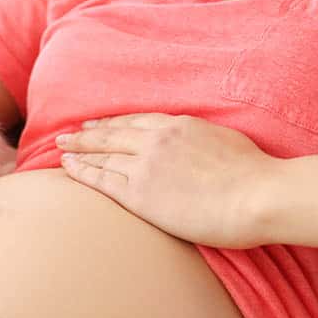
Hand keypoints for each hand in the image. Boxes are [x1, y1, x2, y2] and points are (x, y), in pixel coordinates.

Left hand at [57, 113, 277, 247]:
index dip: (112, 123)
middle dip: (86, 135)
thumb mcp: (224, 141)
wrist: (257, 195)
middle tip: (66, 135)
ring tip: (60, 151)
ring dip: (78, 152)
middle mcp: (156, 141)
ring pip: (102, 155)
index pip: (136, 121)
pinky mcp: (139, 193)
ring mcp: (145, 166)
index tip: (95, 125)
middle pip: (112, 134)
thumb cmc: (253, 175)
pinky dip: (82, 172)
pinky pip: (102, 179)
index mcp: (179, 126)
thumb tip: (195, 146)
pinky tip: (67, 168)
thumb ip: (200, 140)